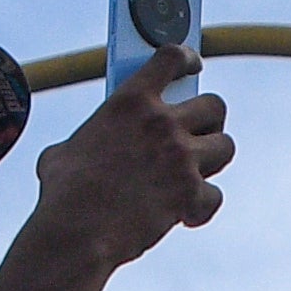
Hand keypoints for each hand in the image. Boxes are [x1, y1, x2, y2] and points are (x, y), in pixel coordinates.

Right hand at [24, 50, 233, 266]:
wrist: (77, 232)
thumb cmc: (65, 193)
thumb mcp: (67, 150)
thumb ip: (90, 139)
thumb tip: (84, 151)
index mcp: (129, 102)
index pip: (170, 59)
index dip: (186, 59)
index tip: (193, 65)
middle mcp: (162, 123)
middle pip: (214, 105)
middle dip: (209, 120)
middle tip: (196, 134)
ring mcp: (181, 157)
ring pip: (225, 147)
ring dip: (213, 159)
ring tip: (194, 173)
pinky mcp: (191, 193)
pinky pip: (215, 196)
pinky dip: (202, 207)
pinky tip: (185, 214)